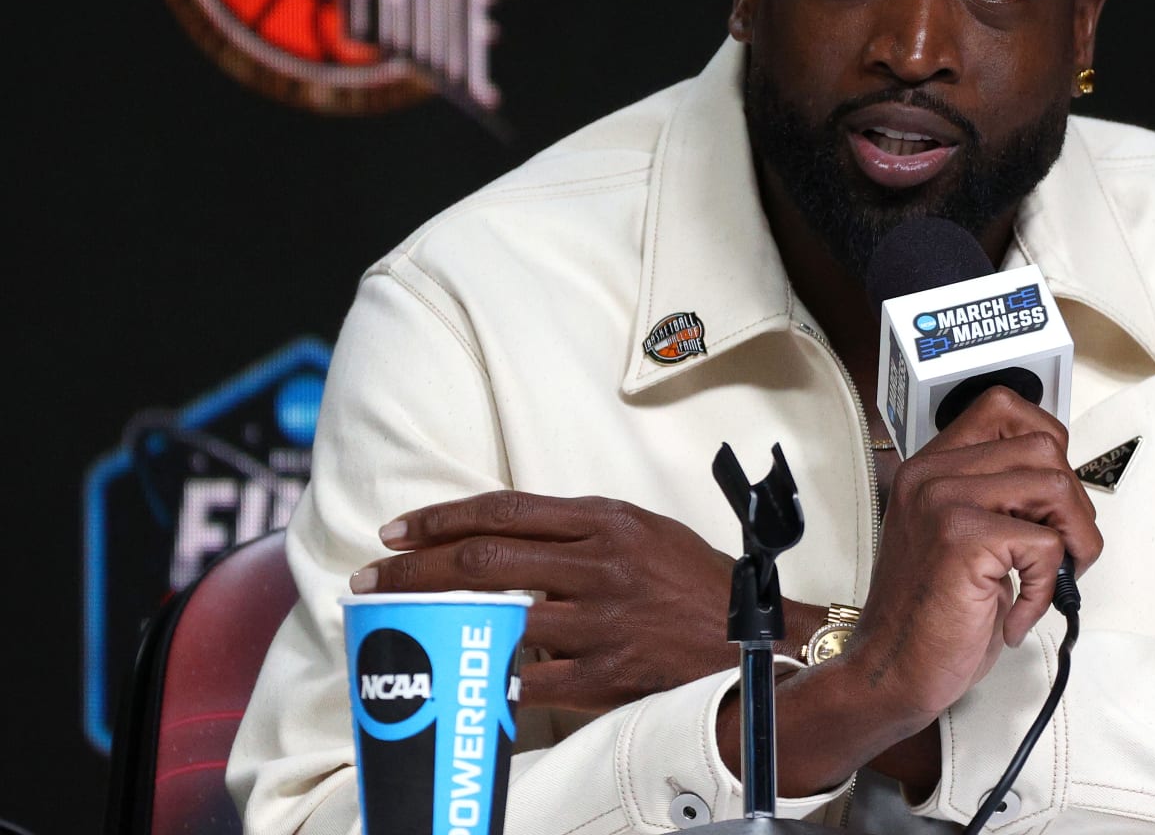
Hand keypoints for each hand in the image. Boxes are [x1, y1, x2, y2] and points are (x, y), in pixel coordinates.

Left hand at [353, 491, 739, 711]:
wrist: (753, 640)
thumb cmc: (697, 583)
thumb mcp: (646, 531)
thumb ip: (584, 528)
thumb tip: (513, 532)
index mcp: (608, 521)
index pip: (505, 511)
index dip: (441, 518)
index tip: (396, 530)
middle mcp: (598, 565)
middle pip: (485, 558)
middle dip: (415, 568)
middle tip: (370, 577)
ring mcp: (598, 622)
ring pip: (496, 614)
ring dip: (437, 620)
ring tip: (397, 625)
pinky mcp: (602, 675)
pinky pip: (528, 675)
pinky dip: (492, 673)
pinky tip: (462, 672)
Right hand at [714, 386, 1102, 798]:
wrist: (891, 671)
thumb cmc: (929, 614)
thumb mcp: (957, 537)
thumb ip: (995, 498)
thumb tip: (1064, 488)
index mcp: (932, 468)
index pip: (1004, 407)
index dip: (1048, 443)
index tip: (1050, 496)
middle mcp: (933, 475)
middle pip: (1045, 445)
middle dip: (1073, 504)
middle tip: (1059, 552)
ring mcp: (945, 502)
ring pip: (1054, 485)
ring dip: (1073, 541)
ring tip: (1047, 579)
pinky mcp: (963, 540)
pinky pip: (1046, 545)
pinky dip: (1047, 589)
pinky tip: (1017, 613)